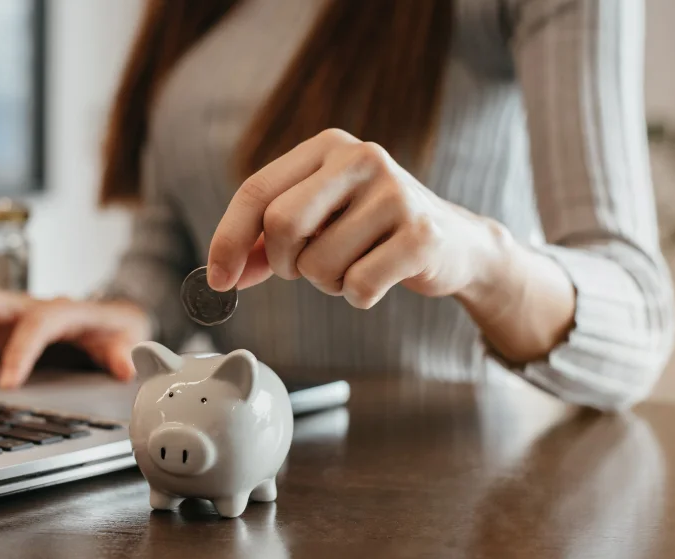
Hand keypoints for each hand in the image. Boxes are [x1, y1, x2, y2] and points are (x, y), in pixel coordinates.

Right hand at [0, 288, 151, 388]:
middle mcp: (30, 306)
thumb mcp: (129, 337)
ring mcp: (10, 314)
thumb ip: (126, 351)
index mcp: (64, 309)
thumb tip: (126, 367)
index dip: (19, 351)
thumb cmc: (115, 328)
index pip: (36, 321)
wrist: (110, 315)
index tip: (8, 383)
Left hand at [206, 128, 510, 307]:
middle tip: (303, 269)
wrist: (455, 242)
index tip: (219, 279)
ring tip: (353, 266)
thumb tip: (224, 274)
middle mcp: (362, 158)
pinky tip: (379, 277)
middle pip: (281, 224)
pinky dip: (358, 296)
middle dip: (284, 263)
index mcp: (328, 147)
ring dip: (326, 284)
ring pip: (319, 264)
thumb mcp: (318, 220)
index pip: (256, 191)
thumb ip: (266, 240)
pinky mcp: (421, 235)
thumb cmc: (372, 230)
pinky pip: (358, 286)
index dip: (229, 239)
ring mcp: (396, 193)